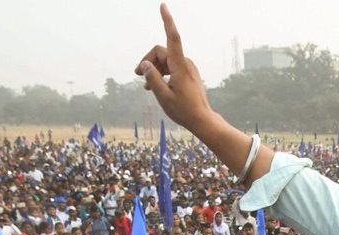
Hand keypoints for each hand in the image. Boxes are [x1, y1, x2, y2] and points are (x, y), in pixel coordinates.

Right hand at [135, 4, 212, 132]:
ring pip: (165, 60)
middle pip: (161, 52)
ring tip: (144, 86)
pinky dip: (162, 73)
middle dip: (148, 60)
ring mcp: (188, 68)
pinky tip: (154, 85)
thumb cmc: (183, 110)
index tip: (163, 6)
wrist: (202, 120)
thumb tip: (144, 65)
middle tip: (136, 74)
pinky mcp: (188, 73)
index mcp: (180, 66)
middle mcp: (185, 63)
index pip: (172, 37)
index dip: (167, 21)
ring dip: (154, 69)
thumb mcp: (163, 96)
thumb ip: (152, 78)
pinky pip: (171, 66)